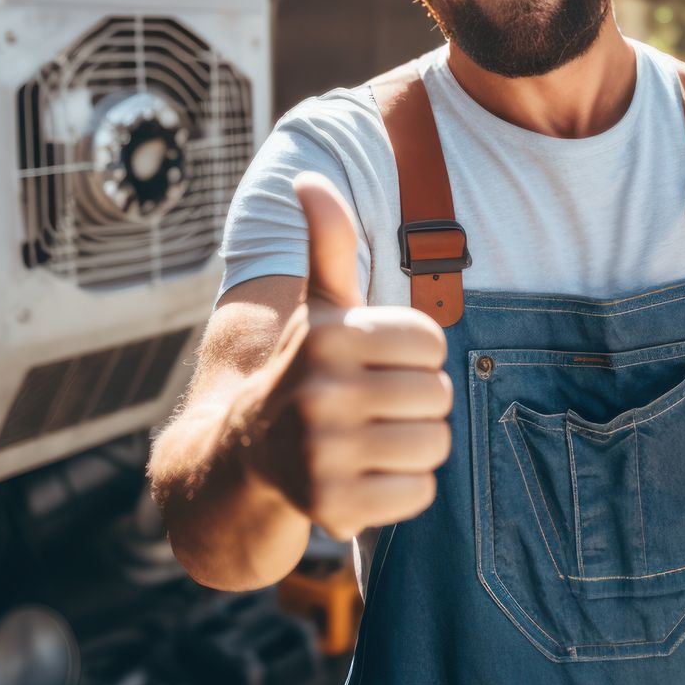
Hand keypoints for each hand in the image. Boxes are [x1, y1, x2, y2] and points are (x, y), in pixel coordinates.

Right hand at [226, 172, 452, 539]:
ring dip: (415, 445)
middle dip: (417, 401)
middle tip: (375, 407)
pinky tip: (367, 476)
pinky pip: (419, 493)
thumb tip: (308, 178)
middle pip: (439, 395)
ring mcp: (322, 451)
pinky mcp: (332, 506)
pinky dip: (404, 489)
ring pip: (435, 445)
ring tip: (373, 439)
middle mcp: (318, 390)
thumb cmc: (305, 369)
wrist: (246, 455)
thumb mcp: (318, 306)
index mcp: (328, 334)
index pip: (431, 342)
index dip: (414, 354)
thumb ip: (327, 242)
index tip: (376, 363)